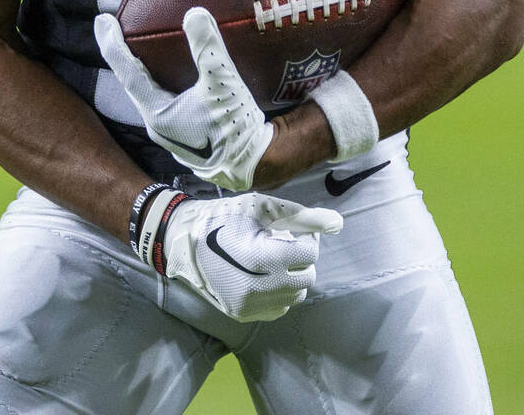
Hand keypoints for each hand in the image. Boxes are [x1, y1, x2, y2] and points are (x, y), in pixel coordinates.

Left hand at [95, 7, 272, 189]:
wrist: (257, 163)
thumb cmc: (235, 127)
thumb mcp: (222, 82)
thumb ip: (207, 47)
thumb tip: (194, 13)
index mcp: (157, 113)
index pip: (126, 72)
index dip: (112, 44)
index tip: (102, 20)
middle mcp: (157, 124)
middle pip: (132, 82)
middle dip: (122, 54)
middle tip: (114, 27)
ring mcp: (170, 130)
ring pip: (147, 92)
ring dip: (141, 68)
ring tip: (139, 44)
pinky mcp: (184, 131)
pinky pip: (163, 98)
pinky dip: (159, 79)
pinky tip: (171, 70)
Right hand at [162, 192, 342, 321]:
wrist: (185, 240)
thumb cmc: (226, 217)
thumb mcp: (263, 208)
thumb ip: (303, 217)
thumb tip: (338, 222)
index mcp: (263, 257)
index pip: (309, 254)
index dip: (305, 238)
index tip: (291, 230)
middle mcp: (259, 287)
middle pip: (307, 277)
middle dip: (301, 259)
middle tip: (284, 243)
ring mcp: (250, 305)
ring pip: (295, 296)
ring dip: (293, 277)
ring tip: (274, 259)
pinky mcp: (243, 314)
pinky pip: (279, 309)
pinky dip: (279, 293)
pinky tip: (265, 275)